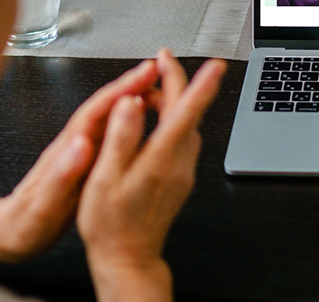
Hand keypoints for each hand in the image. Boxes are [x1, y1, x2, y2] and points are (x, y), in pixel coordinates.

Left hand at [0, 60, 161, 261]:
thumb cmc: (23, 225)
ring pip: (108, 121)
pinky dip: (127, 126)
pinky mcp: (83, 166)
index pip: (96, 112)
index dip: (121, 91)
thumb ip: (60, 175)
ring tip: (156, 91)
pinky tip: (139, 127)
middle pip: (104, 109)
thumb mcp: (42, 205)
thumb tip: (82, 143)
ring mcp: (78, 156)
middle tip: (157, 72)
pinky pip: (110, 138)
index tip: (144, 74)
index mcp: (66, 153)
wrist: (6, 237)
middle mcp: (73, 148)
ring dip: (130, 103)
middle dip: (130, 87)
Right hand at [78, 50, 225, 301]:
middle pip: (188, 112)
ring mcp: (183, 171)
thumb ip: (120, 137)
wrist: (128, 258)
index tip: (214, 64)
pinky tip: (159, 119)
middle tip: (162, 60)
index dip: (201, 83)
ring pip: (187, 124)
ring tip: (153, 87)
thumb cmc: (111, 225)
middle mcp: (179, 163)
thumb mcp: (104, 179)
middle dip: (179, 80)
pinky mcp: (181, 178)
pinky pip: (183, 138)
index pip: (188, 112)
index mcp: (160, 158)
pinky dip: (174, 119)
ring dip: (176, 100)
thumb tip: (131, 103)